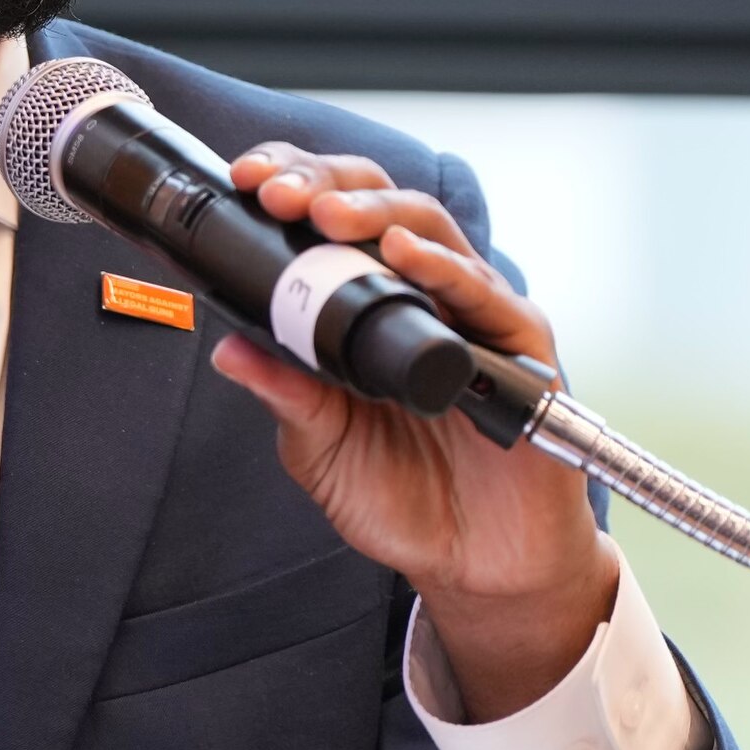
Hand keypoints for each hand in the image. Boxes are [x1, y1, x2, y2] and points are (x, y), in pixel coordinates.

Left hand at [205, 145, 619, 722]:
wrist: (477, 566)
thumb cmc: (405, 501)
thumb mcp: (322, 450)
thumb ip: (286, 396)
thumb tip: (226, 348)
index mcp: (373, 308)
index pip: (336, 222)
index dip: (297, 188)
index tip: (248, 183)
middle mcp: (427, 298)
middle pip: (384, 206)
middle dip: (328, 185)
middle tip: (278, 193)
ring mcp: (477, 319)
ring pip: (432, 233)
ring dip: (377, 216)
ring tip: (328, 215)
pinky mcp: (524, 352)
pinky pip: (487, 297)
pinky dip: (445, 270)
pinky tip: (406, 258)